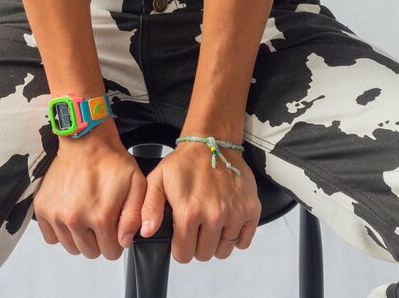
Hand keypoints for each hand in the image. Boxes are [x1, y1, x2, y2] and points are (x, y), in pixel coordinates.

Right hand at [33, 121, 147, 259]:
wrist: (84, 139)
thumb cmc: (110, 160)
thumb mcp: (136, 184)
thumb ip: (134, 216)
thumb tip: (124, 242)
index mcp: (100, 216)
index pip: (111, 252)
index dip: (116, 239)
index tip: (114, 224)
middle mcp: (75, 219)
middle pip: (90, 252)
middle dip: (98, 239)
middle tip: (100, 216)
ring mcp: (55, 214)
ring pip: (70, 247)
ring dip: (79, 236)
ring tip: (85, 212)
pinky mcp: (42, 208)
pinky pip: (50, 237)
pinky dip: (60, 230)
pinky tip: (70, 212)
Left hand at [139, 139, 260, 262]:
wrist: (212, 142)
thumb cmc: (186, 162)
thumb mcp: (158, 179)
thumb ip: (149, 207)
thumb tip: (147, 231)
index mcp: (189, 212)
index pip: (184, 255)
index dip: (180, 247)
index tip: (181, 234)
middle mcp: (214, 215)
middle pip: (204, 254)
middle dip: (198, 244)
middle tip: (196, 226)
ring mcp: (235, 213)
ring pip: (224, 251)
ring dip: (217, 242)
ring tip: (211, 223)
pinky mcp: (251, 209)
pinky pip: (244, 241)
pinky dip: (236, 237)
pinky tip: (227, 222)